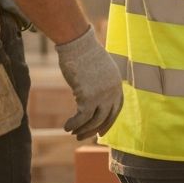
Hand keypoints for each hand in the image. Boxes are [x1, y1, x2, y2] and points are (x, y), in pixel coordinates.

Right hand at [56, 26, 123, 140]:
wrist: (78, 45)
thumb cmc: (84, 55)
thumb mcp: (99, 70)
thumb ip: (100, 85)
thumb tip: (92, 101)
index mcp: (117, 84)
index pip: (116, 109)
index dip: (109, 122)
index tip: (101, 132)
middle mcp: (113, 91)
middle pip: (106, 117)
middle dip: (94, 130)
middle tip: (81, 137)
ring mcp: (102, 95)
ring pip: (94, 120)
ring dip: (82, 129)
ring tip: (72, 132)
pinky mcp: (88, 97)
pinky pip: (82, 117)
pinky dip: (74, 124)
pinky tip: (66, 126)